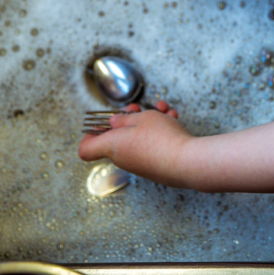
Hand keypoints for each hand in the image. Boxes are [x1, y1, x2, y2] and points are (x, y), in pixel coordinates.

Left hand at [78, 101, 193, 186]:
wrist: (187, 162)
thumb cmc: (161, 139)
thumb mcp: (141, 118)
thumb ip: (124, 119)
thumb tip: (113, 123)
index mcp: (112, 146)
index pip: (86, 149)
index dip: (89, 135)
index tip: (100, 122)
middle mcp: (123, 158)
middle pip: (116, 137)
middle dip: (128, 118)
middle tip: (138, 108)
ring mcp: (140, 164)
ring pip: (138, 137)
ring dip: (150, 121)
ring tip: (163, 109)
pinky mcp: (156, 166)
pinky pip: (152, 145)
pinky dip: (161, 131)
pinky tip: (172, 119)